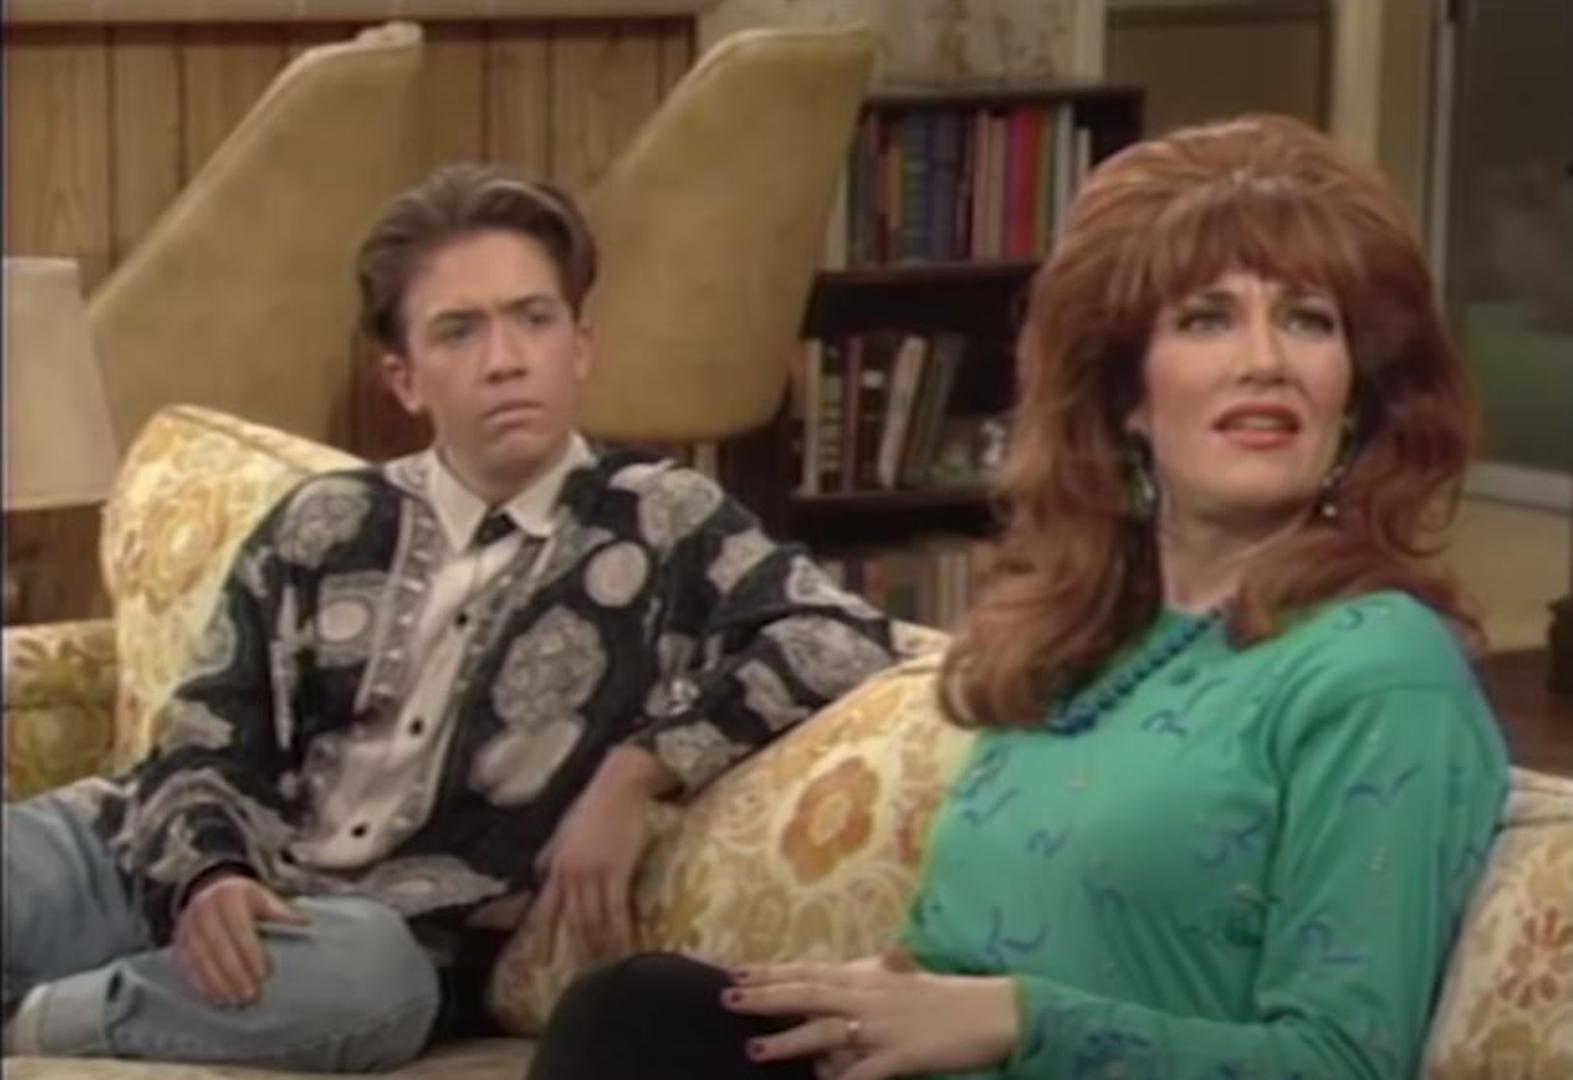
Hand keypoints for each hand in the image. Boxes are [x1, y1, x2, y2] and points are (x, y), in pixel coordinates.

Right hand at [173, 874, 307, 1006]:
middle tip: (251, 995)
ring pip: (200, 960)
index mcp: (227, 896)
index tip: (264, 974)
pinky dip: (200, 985)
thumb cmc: (242, 899)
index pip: (239, 928)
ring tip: (235, 1001)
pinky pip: (186, 968)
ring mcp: (186, 928)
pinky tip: (215, 999)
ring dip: (218, 984)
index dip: (251, 952)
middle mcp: (202, 910)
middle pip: (218, 947)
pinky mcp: (177, 944)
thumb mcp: (262, 897)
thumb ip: (280, 912)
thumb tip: (306, 923)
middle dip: (235, 974)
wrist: (208, 890)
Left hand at [528, 747, 672, 960]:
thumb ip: (552, 857)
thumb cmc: (596, 802)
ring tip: (608, 975)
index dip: (545, 938)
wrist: (620, 781)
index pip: (545, 911)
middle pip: (570, 922)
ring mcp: (590, 873)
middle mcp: (567, 874)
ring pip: (592, 922)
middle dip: (577, 952)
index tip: (547, 963)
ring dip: (600, 950)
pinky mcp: (614, 870)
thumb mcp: (565, 831)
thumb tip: (542, 874)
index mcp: (554, 866)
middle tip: (585, 981)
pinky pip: (615, 912)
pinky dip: (620, 934)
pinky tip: (627, 950)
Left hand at [722, 953, 1018, 1079]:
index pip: (808, 971)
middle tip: (727, 997)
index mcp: (867, 976)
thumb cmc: (942, 998)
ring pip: (826, 1032)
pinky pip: (864, 1073)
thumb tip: (832, 989)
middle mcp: (869, 996)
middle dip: (765, 996)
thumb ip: (863, 983)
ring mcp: (883, 1027)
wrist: (991, 1010)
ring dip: (789, 1040)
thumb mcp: (897, 981)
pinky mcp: (902, 1056)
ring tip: (754, 1047)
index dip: (771, 972)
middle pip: (808, 993)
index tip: (736, 971)